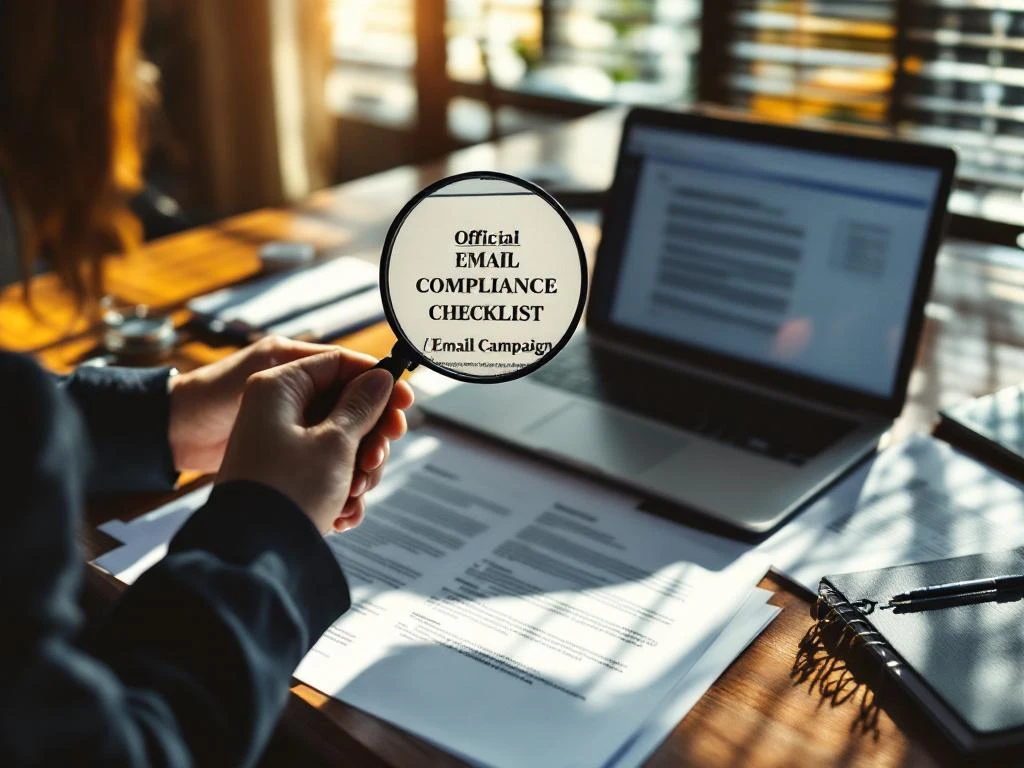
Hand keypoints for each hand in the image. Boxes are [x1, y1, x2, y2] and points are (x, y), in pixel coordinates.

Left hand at [169, 337, 413, 526]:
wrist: (250, 555)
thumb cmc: (285, 491)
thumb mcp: (334, 443)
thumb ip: (361, 406)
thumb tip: (379, 379)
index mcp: (279, 387)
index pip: (338, 364)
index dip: (376, 379)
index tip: (406, 401)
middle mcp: (275, 409)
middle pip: (342, 405)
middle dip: (368, 437)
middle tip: (377, 459)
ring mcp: (278, 443)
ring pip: (338, 440)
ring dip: (357, 468)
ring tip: (353, 494)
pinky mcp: (282, 473)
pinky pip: (324, 467)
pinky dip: (339, 487)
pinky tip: (343, 512)